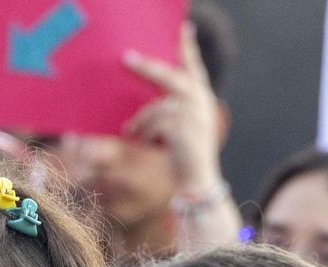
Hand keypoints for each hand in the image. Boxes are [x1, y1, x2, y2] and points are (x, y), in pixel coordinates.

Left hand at [121, 21, 225, 194]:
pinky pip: (153, 122)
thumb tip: (140, 109)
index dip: (188, 47)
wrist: (197, 179)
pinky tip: (144, 143)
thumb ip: (167, 111)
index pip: (193, 66)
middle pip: (168, 77)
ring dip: (141, 122)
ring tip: (134, 134)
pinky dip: (144, 133)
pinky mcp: (181, 126)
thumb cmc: (183, 154)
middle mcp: (199, 100)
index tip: (185, 27)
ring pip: (155, 107)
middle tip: (126, 58)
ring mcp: (192, 112)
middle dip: (145, 68)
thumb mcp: (178, 127)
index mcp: (201, 96)